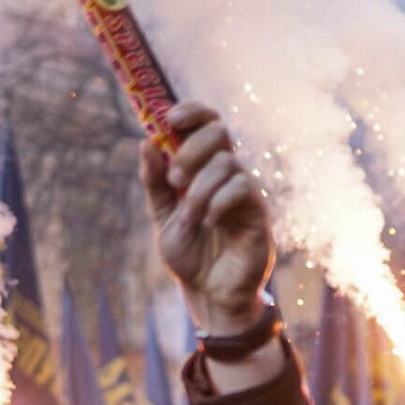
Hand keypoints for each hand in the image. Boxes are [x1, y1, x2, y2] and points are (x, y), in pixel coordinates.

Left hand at [140, 102, 273, 333]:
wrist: (208, 292)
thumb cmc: (190, 255)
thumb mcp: (161, 215)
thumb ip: (154, 181)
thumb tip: (146, 142)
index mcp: (204, 168)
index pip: (206, 124)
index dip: (191, 111)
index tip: (169, 118)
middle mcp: (227, 174)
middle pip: (219, 132)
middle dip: (191, 150)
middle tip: (175, 180)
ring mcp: (245, 192)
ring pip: (227, 163)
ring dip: (201, 187)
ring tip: (190, 215)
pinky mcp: (258, 212)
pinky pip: (242, 187)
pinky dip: (219, 201)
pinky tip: (209, 221)